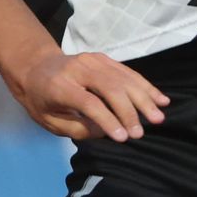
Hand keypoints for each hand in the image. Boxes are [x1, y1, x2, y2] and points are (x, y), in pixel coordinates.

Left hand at [7, 50, 167, 141]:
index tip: (123, 138)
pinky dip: (145, 86)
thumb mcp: (50, 121)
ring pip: (123, 78)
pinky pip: (128, 72)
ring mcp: (93, 60)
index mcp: (60, 85)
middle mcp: (78, 68)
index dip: (108, 120)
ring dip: (143, 99)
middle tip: (140, 133)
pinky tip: (160, 99)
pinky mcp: (104, 58)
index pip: (89, 102)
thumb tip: (108, 131)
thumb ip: (78, 129)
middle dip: (128, 112)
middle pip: (110, 88)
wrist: (36, 66)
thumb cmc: (41, 99)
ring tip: (158, 118)